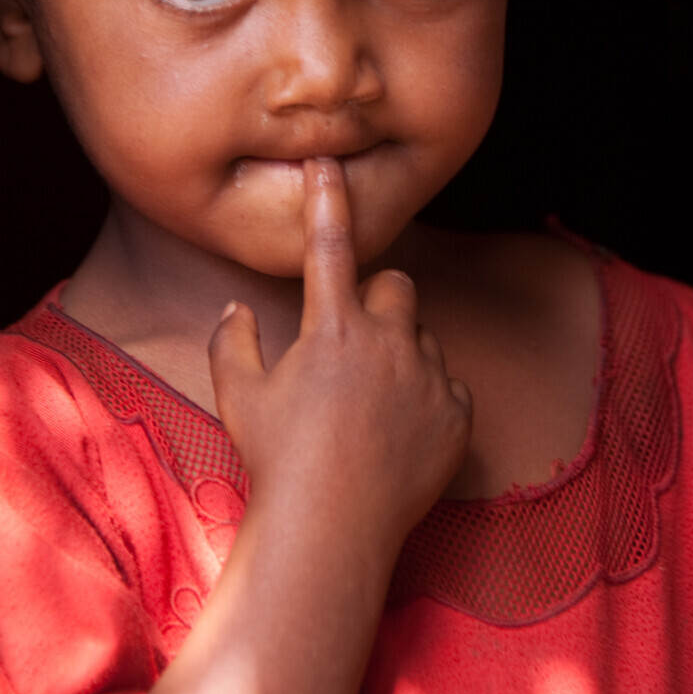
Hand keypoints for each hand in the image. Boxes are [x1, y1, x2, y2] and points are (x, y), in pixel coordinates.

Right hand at [209, 158, 471, 562]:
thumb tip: (237, 310)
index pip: (329, 246)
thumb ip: (233, 342)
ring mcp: (429, 378)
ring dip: (403, 354)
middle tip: (351, 349)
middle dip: (377, 304)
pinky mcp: (458, 414)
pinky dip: (428, 400)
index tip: (328, 163)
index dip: (327, 199)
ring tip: (370, 408)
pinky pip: (448, 386)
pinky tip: (397, 437)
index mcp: (333, 328)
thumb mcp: (238, 397)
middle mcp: (389, 342)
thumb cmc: (277, 460)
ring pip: (423, 337)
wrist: (331, 530)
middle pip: (397, 286)